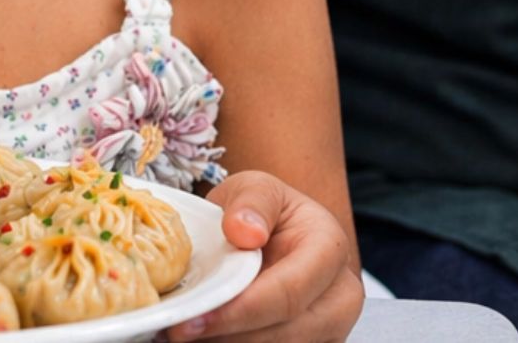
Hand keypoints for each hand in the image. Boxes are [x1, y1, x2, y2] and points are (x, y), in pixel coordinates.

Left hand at [165, 172, 361, 342]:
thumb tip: (245, 232)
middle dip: (227, 337)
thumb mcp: (255, 188)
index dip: (238, 312)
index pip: (287, 293)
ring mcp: (331, 329)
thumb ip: (251, 202)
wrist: (278, 232)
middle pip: (285, 334)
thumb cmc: (266, 212)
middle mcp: (340, 297)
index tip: (192, 320)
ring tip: (185, 332)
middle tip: (177, 332)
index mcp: (329, 250)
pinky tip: (206, 337)